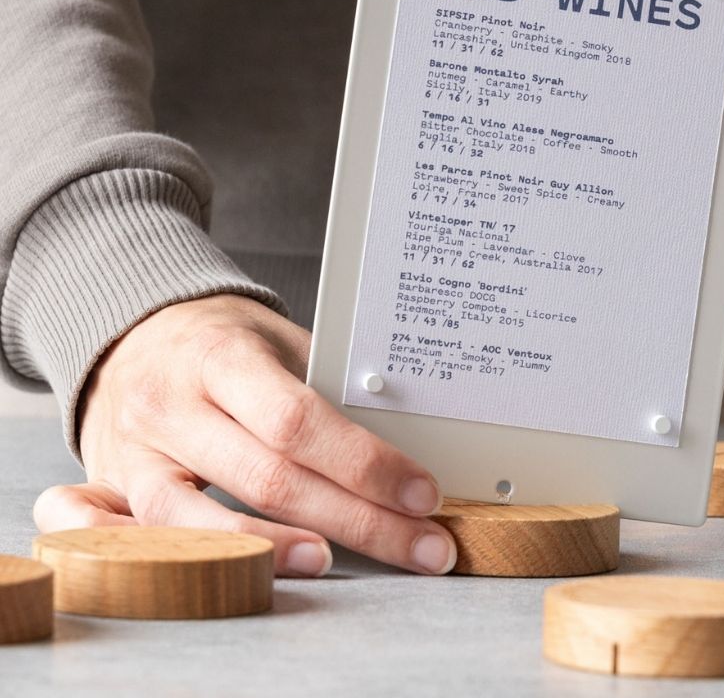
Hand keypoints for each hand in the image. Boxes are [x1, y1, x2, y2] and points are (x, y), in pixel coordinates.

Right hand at [33, 294, 456, 576]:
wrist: (134, 336)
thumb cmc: (223, 339)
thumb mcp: (276, 339)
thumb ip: (325, 385)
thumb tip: (404, 437)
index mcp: (222, 356)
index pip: (297, 420)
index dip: (362, 463)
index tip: (421, 492)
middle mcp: (172, 406)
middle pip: (269, 478)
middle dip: (357, 520)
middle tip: (421, 544)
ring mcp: (137, 454)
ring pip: (204, 521)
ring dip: (279, 550)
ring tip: (338, 564)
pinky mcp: (117, 490)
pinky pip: (154, 540)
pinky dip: (210, 558)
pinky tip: (258, 572)